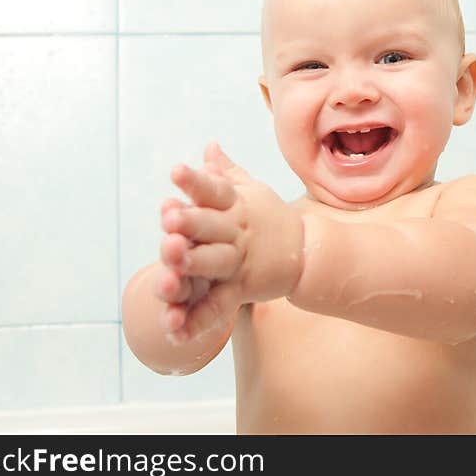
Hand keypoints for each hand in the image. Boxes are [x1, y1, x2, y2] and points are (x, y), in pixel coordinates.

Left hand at [156, 142, 304, 342]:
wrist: (308, 252)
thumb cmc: (272, 218)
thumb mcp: (251, 191)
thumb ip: (225, 172)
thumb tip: (208, 146)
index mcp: (236, 205)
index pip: (213, 189)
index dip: (194, 180)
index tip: (174, 170)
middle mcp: (238, 231)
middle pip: (211, 226)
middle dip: (190, 222)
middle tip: (167, 218)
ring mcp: (240, 260)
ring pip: (214, 263)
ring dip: (192, 265)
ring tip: (168, 268)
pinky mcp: (243, 288)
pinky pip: (218, 306)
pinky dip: (195, 320)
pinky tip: (173, 329)